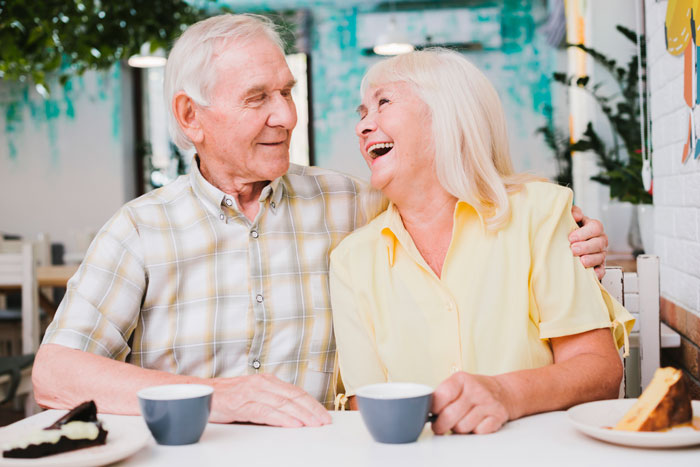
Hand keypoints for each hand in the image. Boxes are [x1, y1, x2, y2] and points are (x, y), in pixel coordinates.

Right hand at [209, 373, 331, 426]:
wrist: (201, 393)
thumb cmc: (228, 396)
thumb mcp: (253, 394)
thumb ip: (271, 399)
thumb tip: (293, 412)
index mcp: (267, 381)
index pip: (296, 392)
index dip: (312, 403)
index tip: (323, 414)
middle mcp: (262, 384)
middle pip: (293, 397)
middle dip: (312, 409)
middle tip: (324, 421)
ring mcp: (252, 393)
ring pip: (283, 404)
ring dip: (301, 415)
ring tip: (314, 424)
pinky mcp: (242, 404)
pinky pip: (266, 412)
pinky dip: (282, 418)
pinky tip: (292, 424)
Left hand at [431, 372, 510, 434]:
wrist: (502, 391)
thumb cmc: (472, 391)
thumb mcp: (457, 385)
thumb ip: (442, 396)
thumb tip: (423, 412)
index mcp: (461, 379)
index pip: (442, 396)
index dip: (433, 409)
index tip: (432, 413)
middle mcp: (476, 390)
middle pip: (450, 415)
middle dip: (441, 425)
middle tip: (439, 426)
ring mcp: (488, 403)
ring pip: (462, 427)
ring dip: (458, 429)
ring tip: (460, 422)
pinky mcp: (498, 416)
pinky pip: (478, 432)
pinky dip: (474, 431)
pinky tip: (475, 423)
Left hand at [569, 205, 607, 279]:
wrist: (569, 242)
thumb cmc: (571, 229)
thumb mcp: (570, 217)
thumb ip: (573, 212)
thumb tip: (576, 215)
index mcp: (594, 227)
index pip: (595, 227)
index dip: (584, 233)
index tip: (571, 237)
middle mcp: (599, 239)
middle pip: (599, 242)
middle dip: (586, 246)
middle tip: (574, 249)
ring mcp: (600, 252)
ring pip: (601, 256)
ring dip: (591, 259)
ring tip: (581, 261)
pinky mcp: (599, 265)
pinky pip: (602, 269)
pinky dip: (598, 272)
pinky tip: (592, 274)